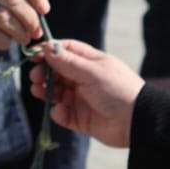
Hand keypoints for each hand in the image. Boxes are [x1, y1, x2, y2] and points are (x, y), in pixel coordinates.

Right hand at [28, 40, 143, 147]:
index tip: (34, 55)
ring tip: (39, 91)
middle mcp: (84, 79)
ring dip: (46, 91)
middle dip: (44, 73)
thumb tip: (46, 47)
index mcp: (90, 62)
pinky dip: (58, 112)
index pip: (66, 51)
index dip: (49, 52)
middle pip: (57, 72)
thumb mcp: (91, 72)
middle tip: (35, 77)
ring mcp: (82, 99)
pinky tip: (60, 110)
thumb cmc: (117, 89)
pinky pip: (63, 114)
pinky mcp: (80, 118)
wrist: (135, 121)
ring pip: (56, 93)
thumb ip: (67, 62)